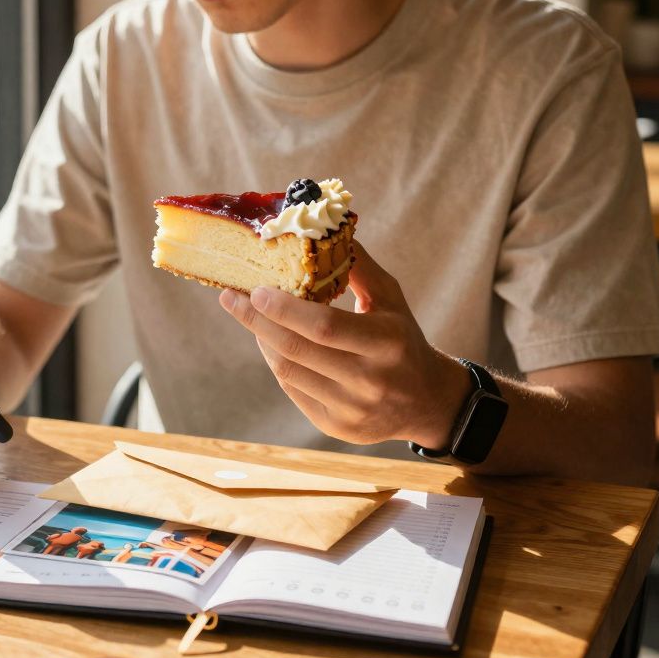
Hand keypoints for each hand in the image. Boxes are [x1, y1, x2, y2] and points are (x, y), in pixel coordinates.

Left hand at [219, 242, 470, 448]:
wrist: (427, 403)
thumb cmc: (403, 341)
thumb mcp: (392, 300)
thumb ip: (359, 268)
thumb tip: (323, 231)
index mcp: (387, 343)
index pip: (324, 327)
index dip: (285, 309)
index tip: (255, 289)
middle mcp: (369, 380)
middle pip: (296, 349)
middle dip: (256, 321)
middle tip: (231, 297)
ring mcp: (350, 408)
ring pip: (287, 370)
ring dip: (262, 339)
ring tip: (250, 315)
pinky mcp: (334, 426)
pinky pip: (292, 389)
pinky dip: (276, 361)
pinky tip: (270, 342)